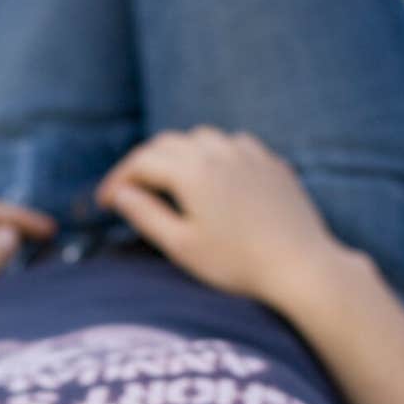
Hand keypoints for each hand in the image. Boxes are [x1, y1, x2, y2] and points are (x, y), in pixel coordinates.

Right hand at [95, 127, 339, 310]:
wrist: (299, 266)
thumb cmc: (237, 265)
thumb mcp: (181, 247)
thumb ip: (145, 215)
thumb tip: (119, 194)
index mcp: (191, 172)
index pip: (141, 162)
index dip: (117, 179)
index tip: (104, 202)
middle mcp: (218, 152)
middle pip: (168, 143)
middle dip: (143, 164)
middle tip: (129, 190)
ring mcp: (249, 153)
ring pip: (201, 138)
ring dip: (178, 154)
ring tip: (169, 181)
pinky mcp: (271, 163)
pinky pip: (234, 145)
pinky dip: (214, 155)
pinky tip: (214, 177)